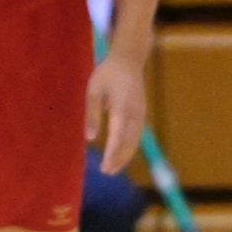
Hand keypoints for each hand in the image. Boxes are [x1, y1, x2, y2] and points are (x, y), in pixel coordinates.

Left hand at [85, 51, 147, 175]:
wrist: (129, 59)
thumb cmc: (108, 74)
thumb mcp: (94, 90)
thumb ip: (92, 114)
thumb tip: (89, 138)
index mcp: (121, 106)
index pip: (117, 135)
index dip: (112, 153)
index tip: (105, 167)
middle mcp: (134, 113)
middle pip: (130, 141)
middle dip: (120, 158)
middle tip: (107, 172)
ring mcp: (141, 114)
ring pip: (136, 140)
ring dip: (126, 155)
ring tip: (114, 168)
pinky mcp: (142, 114)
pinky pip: (138, 135)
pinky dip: (131, 147)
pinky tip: (122, 155)